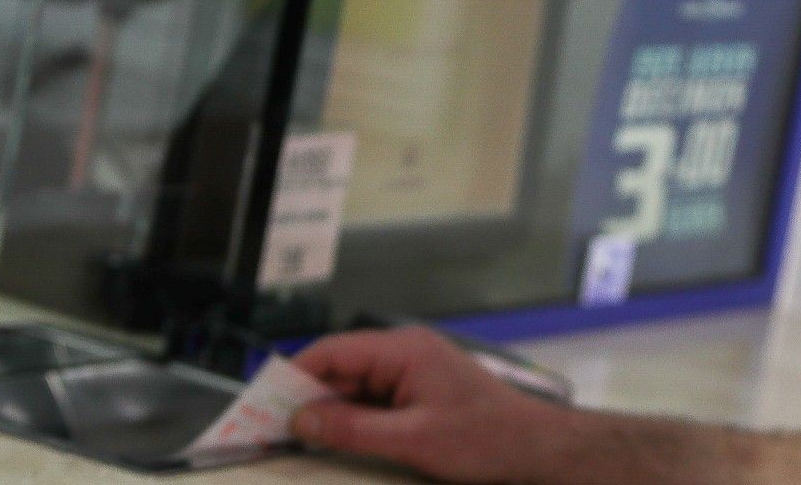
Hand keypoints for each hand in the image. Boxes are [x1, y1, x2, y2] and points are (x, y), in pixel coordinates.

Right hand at [291, 326, 575, 483]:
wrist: (538, 450)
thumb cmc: (485, 439)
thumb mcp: (412, 440)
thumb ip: (352, 429)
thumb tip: (300, 418)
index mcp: (403, 350)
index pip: (333, 352)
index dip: (294, 375)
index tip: (263, 401)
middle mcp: (405, 352)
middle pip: (341, 369)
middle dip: (307, 397)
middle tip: (270, 427)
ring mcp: (414, 372)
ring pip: (356, 387)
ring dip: (329, 411)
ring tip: (295, 437)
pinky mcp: (421, 393)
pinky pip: (375, 401)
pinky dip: (353, 419)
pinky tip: (336, 440)